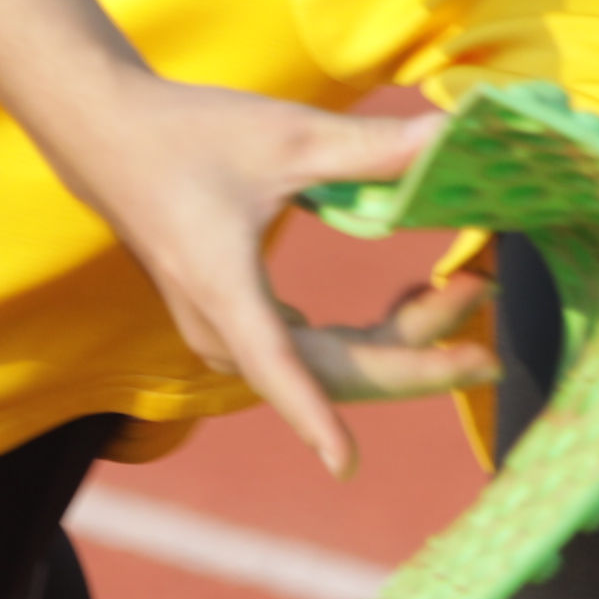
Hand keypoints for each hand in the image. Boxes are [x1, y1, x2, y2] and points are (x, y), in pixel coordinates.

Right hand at [42, 71, 495, 479]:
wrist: (108, 136)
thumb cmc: (189, 133)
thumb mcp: (286, 135)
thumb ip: (372, 149)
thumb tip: (454, 136)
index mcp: (227, 291)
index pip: (276, 368)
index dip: (314, 418)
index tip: (345, 464)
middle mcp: (222, 330)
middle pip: (332, 373)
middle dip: (417, 358)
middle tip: (489, 343)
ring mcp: (225, 335)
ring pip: (327, 365)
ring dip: (401, 339)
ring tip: (468, 289)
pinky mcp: (235, 324)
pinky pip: (312, 351)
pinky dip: (371, 332)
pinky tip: (416, 296)